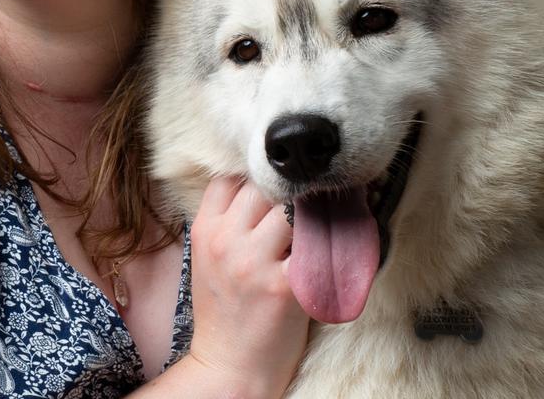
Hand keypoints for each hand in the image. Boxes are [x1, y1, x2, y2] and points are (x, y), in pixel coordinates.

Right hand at [184, 176, 310, 395]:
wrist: (230, 365)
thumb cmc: (224, 312)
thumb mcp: (208, 259)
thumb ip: (226, 222)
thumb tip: (261, 188)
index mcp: (205, 230)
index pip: (229, 178)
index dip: (255, 179)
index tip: (275, 190)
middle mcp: (225, 241)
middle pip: (264, 187)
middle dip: (289, 193)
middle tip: (312, 199)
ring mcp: (253, 263)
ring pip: (292, 209)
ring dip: (312, 214)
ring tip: (324, 224)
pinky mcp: (284, 287)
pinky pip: (315, 248)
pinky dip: (331, 245)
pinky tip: (338, 248)